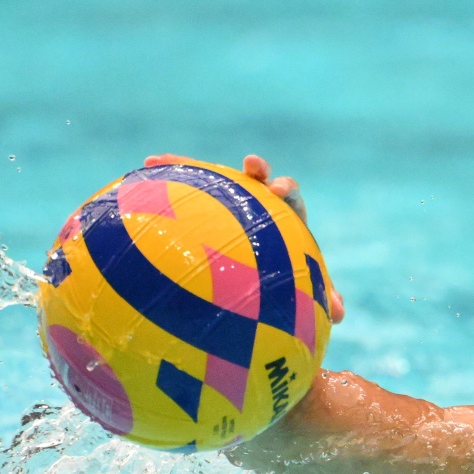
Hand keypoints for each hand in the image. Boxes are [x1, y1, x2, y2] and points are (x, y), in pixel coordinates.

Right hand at [143, 153, 344, 324]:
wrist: (260, 278)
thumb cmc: (285, 281)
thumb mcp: (300, 290)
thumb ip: (319, 296)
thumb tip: (339, 314)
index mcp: (285, 219)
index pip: (290, 198)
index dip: (285, 190)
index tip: (280, 188)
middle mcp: (259, 205)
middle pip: (258, 180)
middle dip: (255, 171)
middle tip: (250, 165)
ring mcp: (228, 203)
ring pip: (210, 180)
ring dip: (188, 167)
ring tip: (159, 159)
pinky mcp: (203, 206)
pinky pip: (181, 194)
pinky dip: (161, 186)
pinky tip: (135, 179)